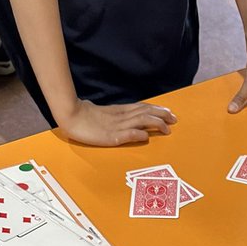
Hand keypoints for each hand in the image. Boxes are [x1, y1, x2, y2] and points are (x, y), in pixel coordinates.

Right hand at [57, 100, 176, 145]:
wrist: (71, 116)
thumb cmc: (87, 117)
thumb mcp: (106, 114)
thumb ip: (120, 116)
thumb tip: (132, 122)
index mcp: (120, 111)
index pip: (143, 108)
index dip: (158, 110)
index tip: (170, 113)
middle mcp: (121, 117)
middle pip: (146, 113)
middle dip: (162, 115)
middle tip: (175, 119)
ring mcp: (117, 126)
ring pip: (140, 121)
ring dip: (155, 124)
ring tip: (167, 128)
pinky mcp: (111, 136)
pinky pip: (127, 134)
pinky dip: (138, 135)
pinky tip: (146, 137)